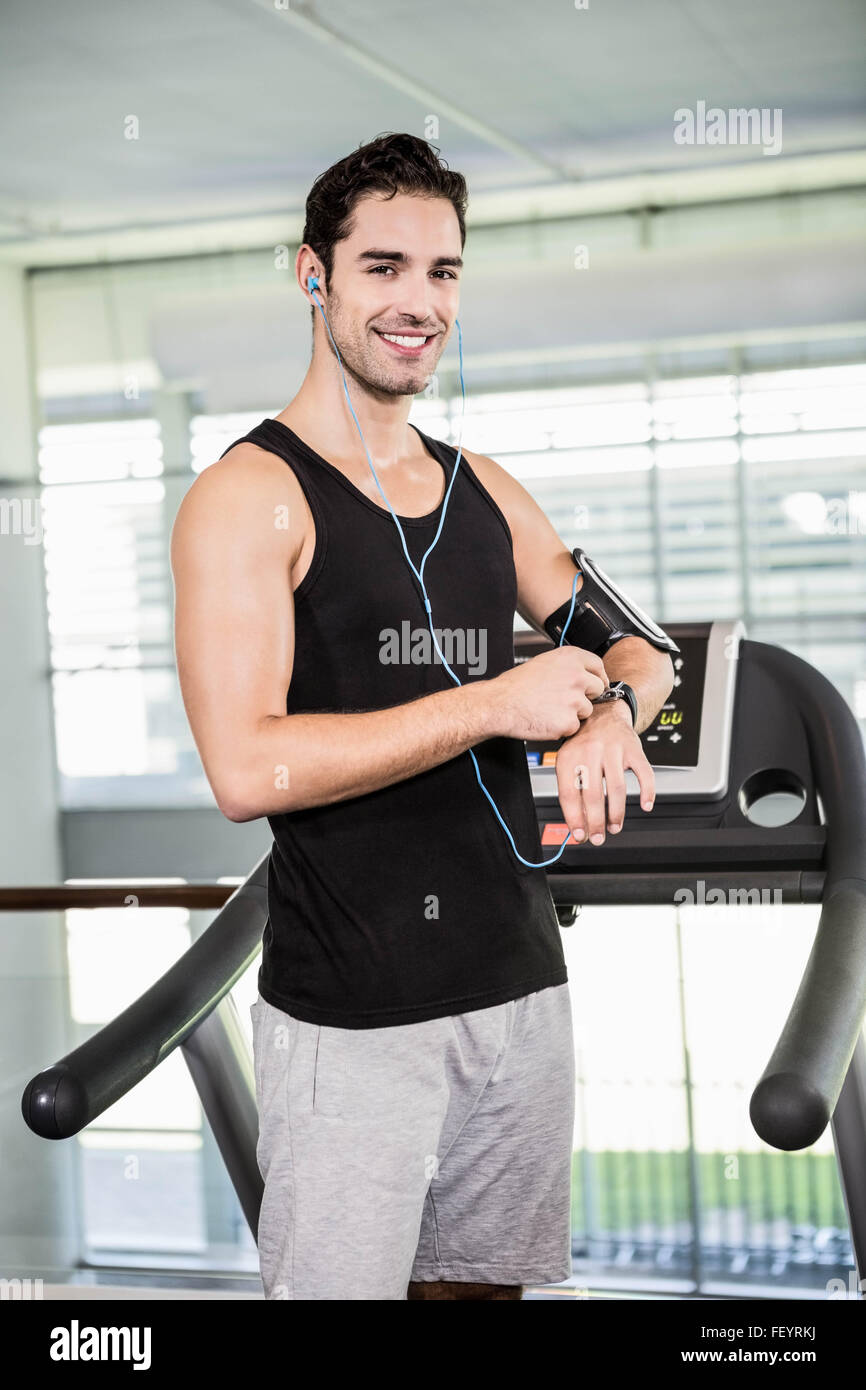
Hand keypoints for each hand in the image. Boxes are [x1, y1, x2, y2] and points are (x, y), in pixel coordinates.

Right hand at [490, 646, 608, 740]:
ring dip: (573, 713)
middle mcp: (576, 676)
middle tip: (565, 700)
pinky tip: (546, 719)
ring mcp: (575, 699)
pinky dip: (562, 727)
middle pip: (598, 688)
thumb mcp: (544, 663)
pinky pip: (574, 727)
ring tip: (549, 709)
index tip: (596, 683)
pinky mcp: (569, 721)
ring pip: (587, 710)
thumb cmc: (515, 686)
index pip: (598, 666)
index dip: (597, 677)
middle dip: (586, 696)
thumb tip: (583, 675)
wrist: (499, 704)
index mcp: (570, 658)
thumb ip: (567, 667)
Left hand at [555, 700, 654, 843]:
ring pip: (617, 788)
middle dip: (596, 822)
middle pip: (593, 794)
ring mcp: (613, 749)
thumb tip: (577, 826)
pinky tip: (646, 806)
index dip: (574, 818)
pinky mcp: (634, 749)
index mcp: (569, 757)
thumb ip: (571, 790)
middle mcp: (590, 751)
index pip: (569, 793)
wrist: (604, 714)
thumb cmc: (583, 744)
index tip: (579, 835)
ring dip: (616, 813)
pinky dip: (647, 792)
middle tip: (598, 838)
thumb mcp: (568, 761)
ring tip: (614, 827)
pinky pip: (644, 773)